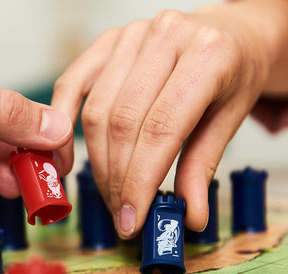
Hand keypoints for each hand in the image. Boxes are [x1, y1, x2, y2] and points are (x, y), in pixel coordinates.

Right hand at [52, 1, 287, 237]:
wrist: (227, 34)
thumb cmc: (230, 74)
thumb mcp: (229, 120)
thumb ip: (203, 168)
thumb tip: (189, 216)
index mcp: (208, 55)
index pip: (161, 129)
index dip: (140, 181)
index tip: (131, 219)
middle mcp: (167, 36)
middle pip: (124, 124)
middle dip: (118, 180)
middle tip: (121, 213)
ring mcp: (131, 35)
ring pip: (97, 112)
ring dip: (96, 163)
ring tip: (108, 193)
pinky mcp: (107, 41)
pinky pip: (72, 84)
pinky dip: (63, 124)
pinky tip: (65, 157)